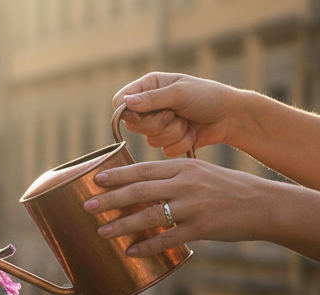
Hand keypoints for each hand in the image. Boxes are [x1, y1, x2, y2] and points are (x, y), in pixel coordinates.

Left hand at [85, 159, 274, 254]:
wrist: (265, 204)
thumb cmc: (229, 189)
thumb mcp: (201, 173)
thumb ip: (173, 177)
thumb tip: (139, 185)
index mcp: (185, 168)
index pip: (144, 169)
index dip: (117, 175)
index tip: (95, 179)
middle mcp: (187, 184)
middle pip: (140, 190)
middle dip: (110, 199)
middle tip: (87, 205)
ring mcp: (194, 206)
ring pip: (150, 214)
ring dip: (122, 224)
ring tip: (101, 231)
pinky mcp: (202, 228)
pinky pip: (168, 238)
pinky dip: (148, 245)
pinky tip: (130, 251)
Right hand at [113, 73, 241, 156]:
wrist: (232, 117)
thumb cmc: (209, 97)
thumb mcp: (180, 93)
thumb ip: (152, 99)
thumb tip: (126, 103)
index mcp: (150, 87)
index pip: (120, 101)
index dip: (128, 111)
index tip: (144, 113)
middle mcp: (150, 106)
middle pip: (133, 124)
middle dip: (157, 124)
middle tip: (175, 115)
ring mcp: (159, 124)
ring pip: (149, 139)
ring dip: (173, 133)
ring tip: (188, 123)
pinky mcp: (168, 141)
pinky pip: (164, 150)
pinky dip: (181, 143)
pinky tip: (192, 133)